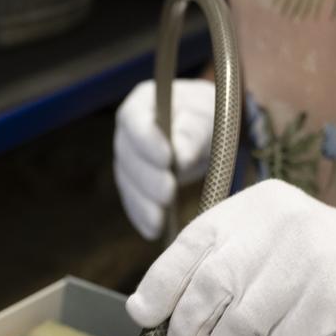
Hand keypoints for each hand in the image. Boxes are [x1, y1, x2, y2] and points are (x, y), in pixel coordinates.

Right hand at [113, 78, 216, 240]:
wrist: (203, 131)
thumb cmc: (205, 115)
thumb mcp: (207, 115)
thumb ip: (193, 131)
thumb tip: (180, 157)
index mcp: (142, 104)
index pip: (135, 121)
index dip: (147, 141)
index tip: (167, 159)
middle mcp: (128, 133)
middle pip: (129, 157)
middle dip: (148, 178)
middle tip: (168, 193)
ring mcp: (127, 160)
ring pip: (128, 183)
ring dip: (143, 204)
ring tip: (159, 221)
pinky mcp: (133, 184)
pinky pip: (133, 201)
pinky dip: (143, 217)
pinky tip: (153, 231)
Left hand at [127, 179, 335, 335]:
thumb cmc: (311, 264)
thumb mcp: (265, 243)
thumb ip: (217, 267)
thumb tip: (155, 315)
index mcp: (254, 209)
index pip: (192, 243)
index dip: (160, 285)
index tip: (144, 317)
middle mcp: (279, 231)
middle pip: (210, 289)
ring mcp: (307, 269)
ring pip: (239, 329)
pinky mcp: (328, 310)